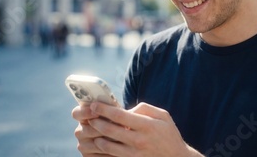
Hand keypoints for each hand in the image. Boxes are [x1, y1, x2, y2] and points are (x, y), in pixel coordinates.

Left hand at [74, 102, 202, 156]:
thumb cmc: (169, 135)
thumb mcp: (163, 115)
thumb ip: (144, 108)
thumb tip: (126, 109)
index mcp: (147, 125)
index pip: (120, 115)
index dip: (104, 109)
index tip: (94, 104)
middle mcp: (140, 140)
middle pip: (110, 130)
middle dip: (96, 122)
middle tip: (88, 116)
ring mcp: (135, 154)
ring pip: (107, 146)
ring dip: (96, 137)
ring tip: (91, 130)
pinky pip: (112, 156)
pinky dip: (102, 150)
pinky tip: (98, 143)